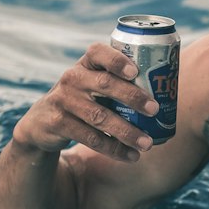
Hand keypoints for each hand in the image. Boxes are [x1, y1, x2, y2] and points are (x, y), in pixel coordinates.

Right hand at [12, 44, 160, 160]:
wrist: (41, 123)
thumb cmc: (82, 100)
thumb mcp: (92, 85)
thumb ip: (117, 84)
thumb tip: (167, 96)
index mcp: (85, 64)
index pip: (98, 52)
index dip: (117, 60)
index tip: (136, 71)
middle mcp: (72, 77)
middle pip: (105, 84)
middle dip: (132, 96)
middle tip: (155, 110)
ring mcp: (63, 100)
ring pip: (99, 116)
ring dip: (127, 132)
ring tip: (147, 144)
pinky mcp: (58, 123)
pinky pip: (90, 138)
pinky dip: (113, 149)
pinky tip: (131, 156)